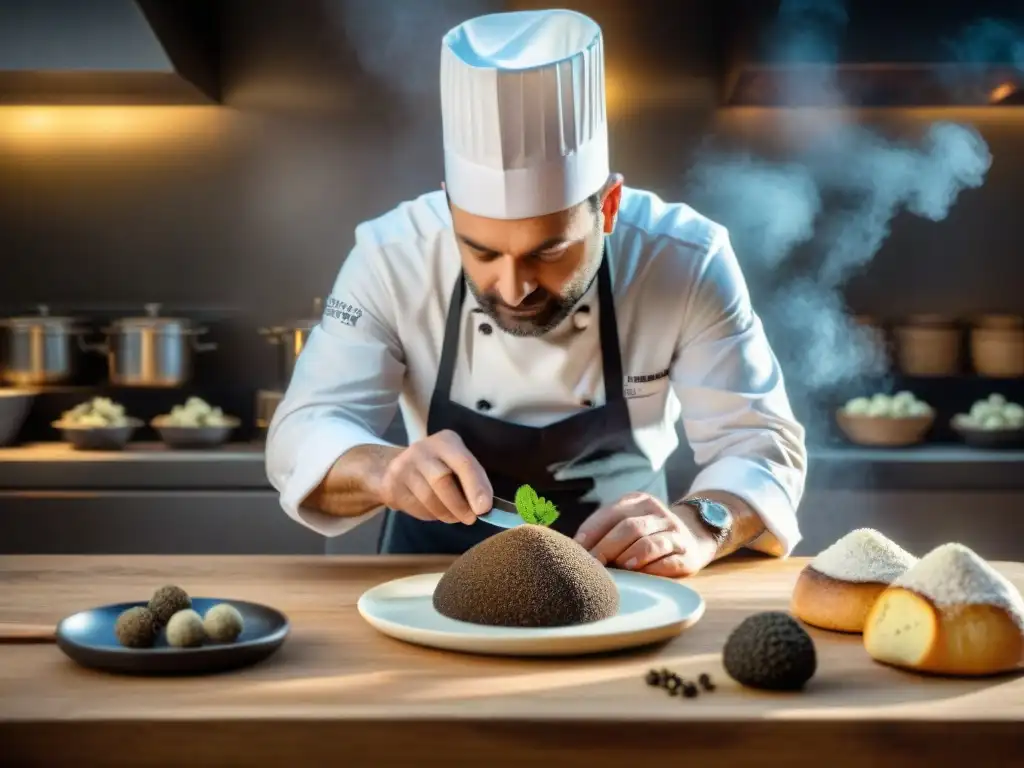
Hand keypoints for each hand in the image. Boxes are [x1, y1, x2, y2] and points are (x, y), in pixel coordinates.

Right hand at [378, 430, 492, 524]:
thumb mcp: (456, 463)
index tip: (484, 508)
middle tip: (470, 518)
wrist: (396, 468)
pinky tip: (435, 511)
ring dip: (446, 513)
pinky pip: (415, 507)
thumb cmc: (438, 467)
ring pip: (428, 498)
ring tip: (454, 516)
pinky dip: (430, 515)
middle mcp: (422, 449)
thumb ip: (471, 479)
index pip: (463, 463)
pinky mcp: (391, 485)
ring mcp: (403, 466)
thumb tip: (485, 507)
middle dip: (460, 504)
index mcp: (445, 441)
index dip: (476, 487)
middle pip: (442, 480)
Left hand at [574, 492, 717, 577]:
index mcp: (637, 501)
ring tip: (618, 568)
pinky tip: (640, 573)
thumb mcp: (628, 522)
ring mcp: (675, 532)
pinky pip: (669, 560)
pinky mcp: (687, 554)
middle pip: (629, 527)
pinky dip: (652, 567)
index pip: (610, 513)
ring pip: (649, 542)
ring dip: (630, 556)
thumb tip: (571, 549)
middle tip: (592, 565)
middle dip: (606, 547)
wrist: (693, 536)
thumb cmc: (647, 535)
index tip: (577, 550)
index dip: (592, 532)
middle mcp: (657, 513)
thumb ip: (604, 531)